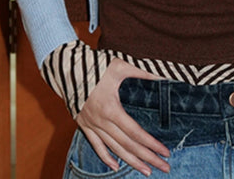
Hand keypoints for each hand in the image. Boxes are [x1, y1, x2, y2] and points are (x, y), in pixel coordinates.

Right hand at [76, 58, 170, 175]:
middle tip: (164, 167)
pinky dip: (106, 158)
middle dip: (147, 157)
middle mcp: (102, 121)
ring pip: (114, 149)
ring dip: (131, 161)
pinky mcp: (84, 125)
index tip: (165, 152)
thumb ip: (142, 73)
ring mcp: (92, 125)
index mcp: (112, 109)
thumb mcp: (121, 66)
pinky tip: (116, 167)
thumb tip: (163, 77)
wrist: (67, 68)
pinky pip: (96, 145)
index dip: (151, 144)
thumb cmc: (96, 66)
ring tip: (146, 171)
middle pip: (128, 145)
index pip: (135, 132)